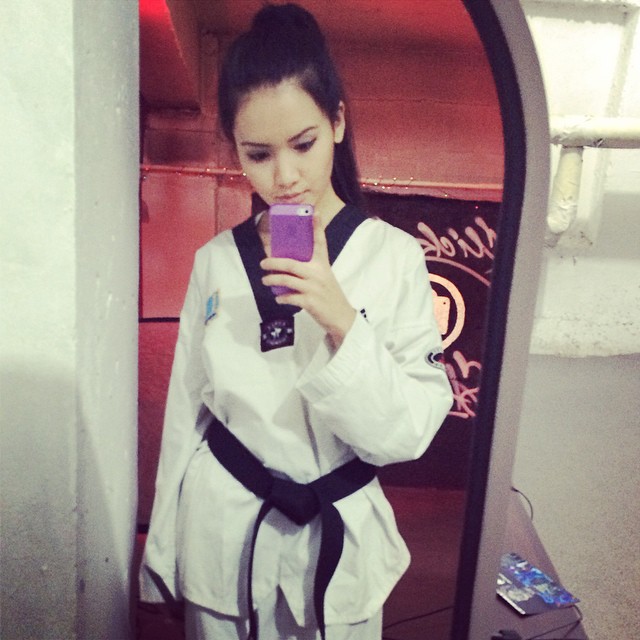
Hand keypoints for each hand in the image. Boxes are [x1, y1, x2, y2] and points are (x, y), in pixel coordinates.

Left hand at [261, 214, 355, 348]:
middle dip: (274, 262)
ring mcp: (314, 288)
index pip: (320, 242)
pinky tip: (278, 298)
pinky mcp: (310, 302)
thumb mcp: (323, 277)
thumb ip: (309, 269)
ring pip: (288, 280)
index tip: (314, 211)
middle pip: (292, 264)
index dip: (317, 227)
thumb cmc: (328, 295)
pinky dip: (282, 297)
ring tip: (266, 281)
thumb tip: (285, 264)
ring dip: (273, 280)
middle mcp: (319, 274)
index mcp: (323, 265)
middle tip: (263, 263)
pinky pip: (290, 297)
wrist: (341, 317)